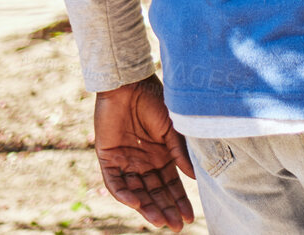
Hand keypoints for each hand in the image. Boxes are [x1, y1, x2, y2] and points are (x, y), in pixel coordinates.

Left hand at [93, 74, 195, 230]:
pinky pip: (115, 182)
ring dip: (146, 207)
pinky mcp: (107, 158)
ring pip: (136, 192)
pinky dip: (124, 194)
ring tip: (158, 221)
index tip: (190, 217)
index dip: (180, 201)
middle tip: (176, 226)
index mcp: (162, 155)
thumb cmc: (155, 100)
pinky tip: (137, 203)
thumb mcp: (174, 128)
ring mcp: (126, 161)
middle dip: (166, 209)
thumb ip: (180, 152)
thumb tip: (196, 178)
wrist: (128, 83)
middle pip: (155, 192)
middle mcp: (144, 162)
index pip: (171, 184)